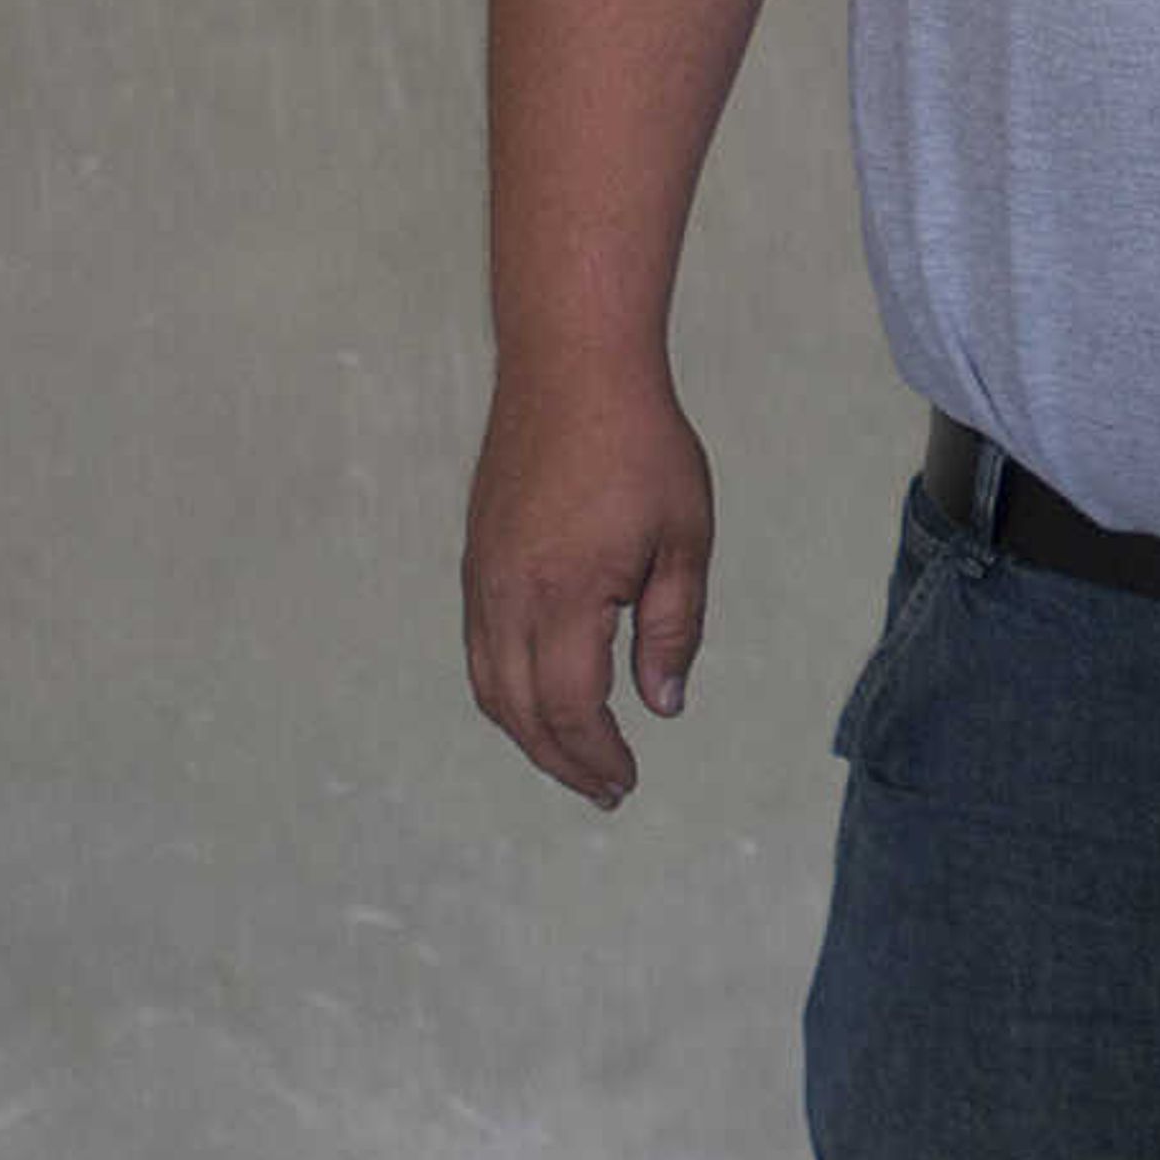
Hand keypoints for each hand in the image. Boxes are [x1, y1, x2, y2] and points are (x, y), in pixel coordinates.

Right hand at [460, 366, 713, 808]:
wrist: (571, 370)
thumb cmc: (642, 447)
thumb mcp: (683, 538)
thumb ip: (674, 627)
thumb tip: (662, 705)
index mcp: (562, 596)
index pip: (570, 708)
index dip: (597, 754)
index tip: (625, 782)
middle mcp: (506, 596)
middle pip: (519, 711)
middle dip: (562, 759)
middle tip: (605, 789)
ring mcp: (482, 578)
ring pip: (489, 685)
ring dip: (528, 731)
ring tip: (574, 756)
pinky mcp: (475, 559)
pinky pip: (480, 648)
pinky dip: (507, 689)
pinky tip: (543, 694)